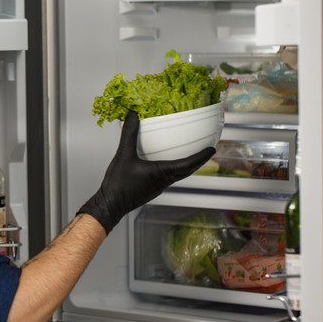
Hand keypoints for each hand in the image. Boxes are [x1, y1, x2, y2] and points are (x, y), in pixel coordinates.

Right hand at [77, 111, 215, 233]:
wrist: (110, 205)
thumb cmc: (118, 186)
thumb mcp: (123, 155)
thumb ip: (129, 133)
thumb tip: (133, 116)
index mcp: (162, 174)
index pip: (188, 164)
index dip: (202, 156)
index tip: (212, 149)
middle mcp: (164, 181)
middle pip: (188, 171)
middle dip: (198, 160)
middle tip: (206, 151)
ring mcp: (158, 186)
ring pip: (179, 175)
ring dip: (187, 165)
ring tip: (190, 154)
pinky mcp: (152, 188)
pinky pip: (169, 177)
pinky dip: (175, 168)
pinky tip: (165, 161)